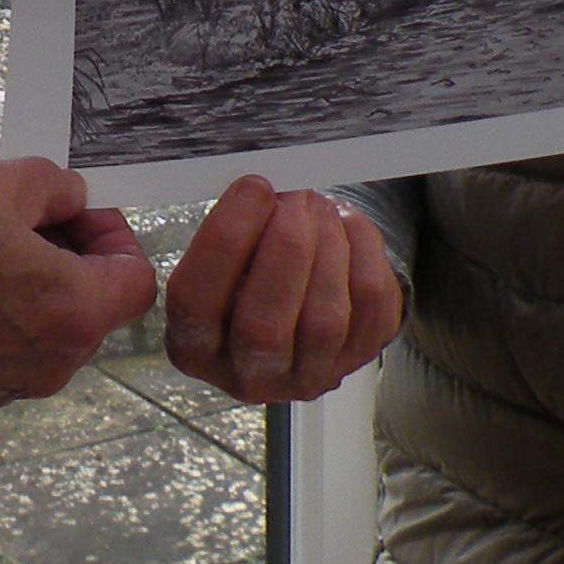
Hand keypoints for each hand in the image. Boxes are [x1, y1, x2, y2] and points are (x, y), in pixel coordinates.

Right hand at [0, 156, 157, 405]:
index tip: (73, 206)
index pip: (133, 275)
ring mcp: (7, 378)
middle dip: (48, 237)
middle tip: (10, 198)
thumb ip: (52, 186)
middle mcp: (52, 360)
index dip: (110, 231)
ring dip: (5, 256)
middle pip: (81, 292)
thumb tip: (67, 197)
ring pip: (30, 307)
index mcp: (75, 314)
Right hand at [164, 177, 401, 403]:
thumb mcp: (212, 260)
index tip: (252, 187)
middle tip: (294, 195)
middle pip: (263, 324)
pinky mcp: (355, 359)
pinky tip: (342, 224)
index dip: (226, 238)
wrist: (292, 307)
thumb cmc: (243, 272)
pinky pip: (370, 306)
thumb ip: (221, 234)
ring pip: (324, 319)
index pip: (197, 301)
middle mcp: (247, 375)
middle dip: (285, 246)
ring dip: (325, 245)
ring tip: (316, 205)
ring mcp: (306, 376)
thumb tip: (258, 189)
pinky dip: (361, 251)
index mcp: (193, 346)